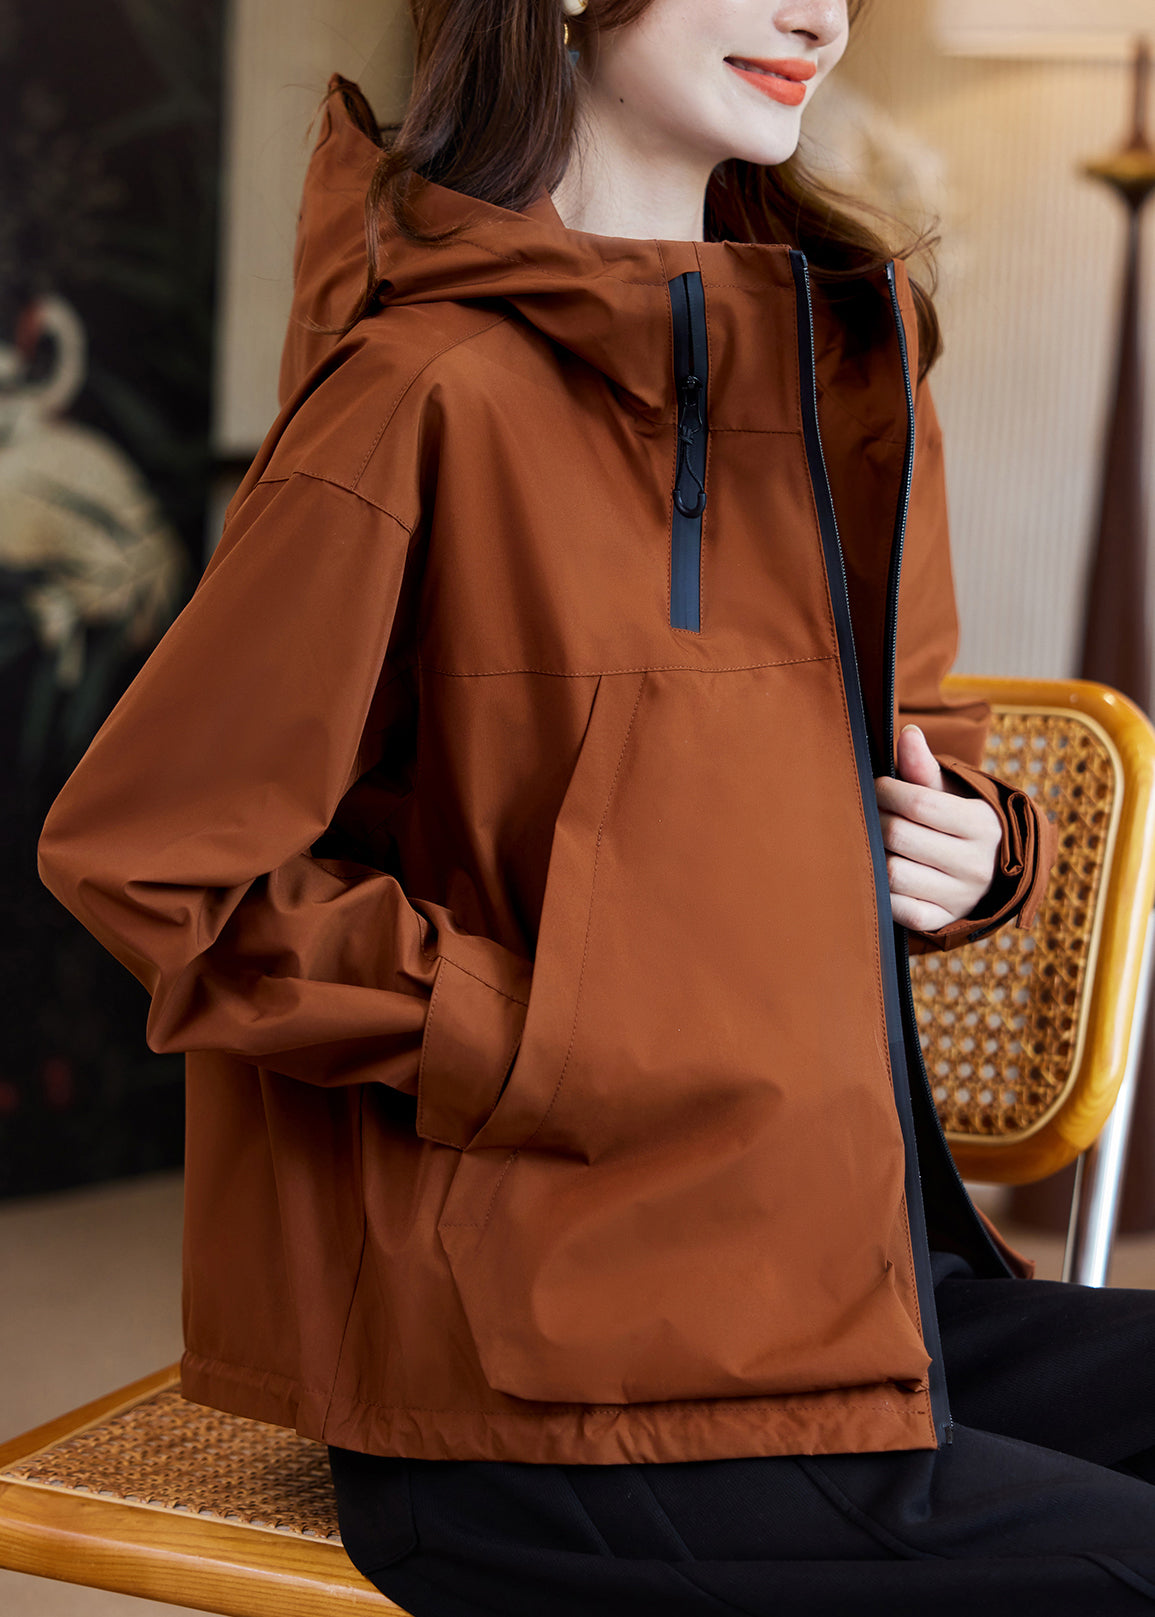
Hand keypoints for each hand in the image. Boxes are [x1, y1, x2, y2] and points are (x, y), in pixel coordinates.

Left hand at [874, 726, 1001, 932]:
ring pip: (893, 874)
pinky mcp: (941, 922)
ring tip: (870, 842)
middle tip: (867, 813)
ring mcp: (959, 897)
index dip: (886, 791)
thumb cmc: (959, 824)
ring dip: (872, 856)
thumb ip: (925, 768)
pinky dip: (881, 893)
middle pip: (899, 837)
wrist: (990, 875)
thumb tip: (907, 733)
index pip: (917, 803)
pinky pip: (898, 909)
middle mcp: (975, 864)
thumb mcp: (952, 794)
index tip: (877, 787)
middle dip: (875, 820)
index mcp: (981, 825)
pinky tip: (877, 874)